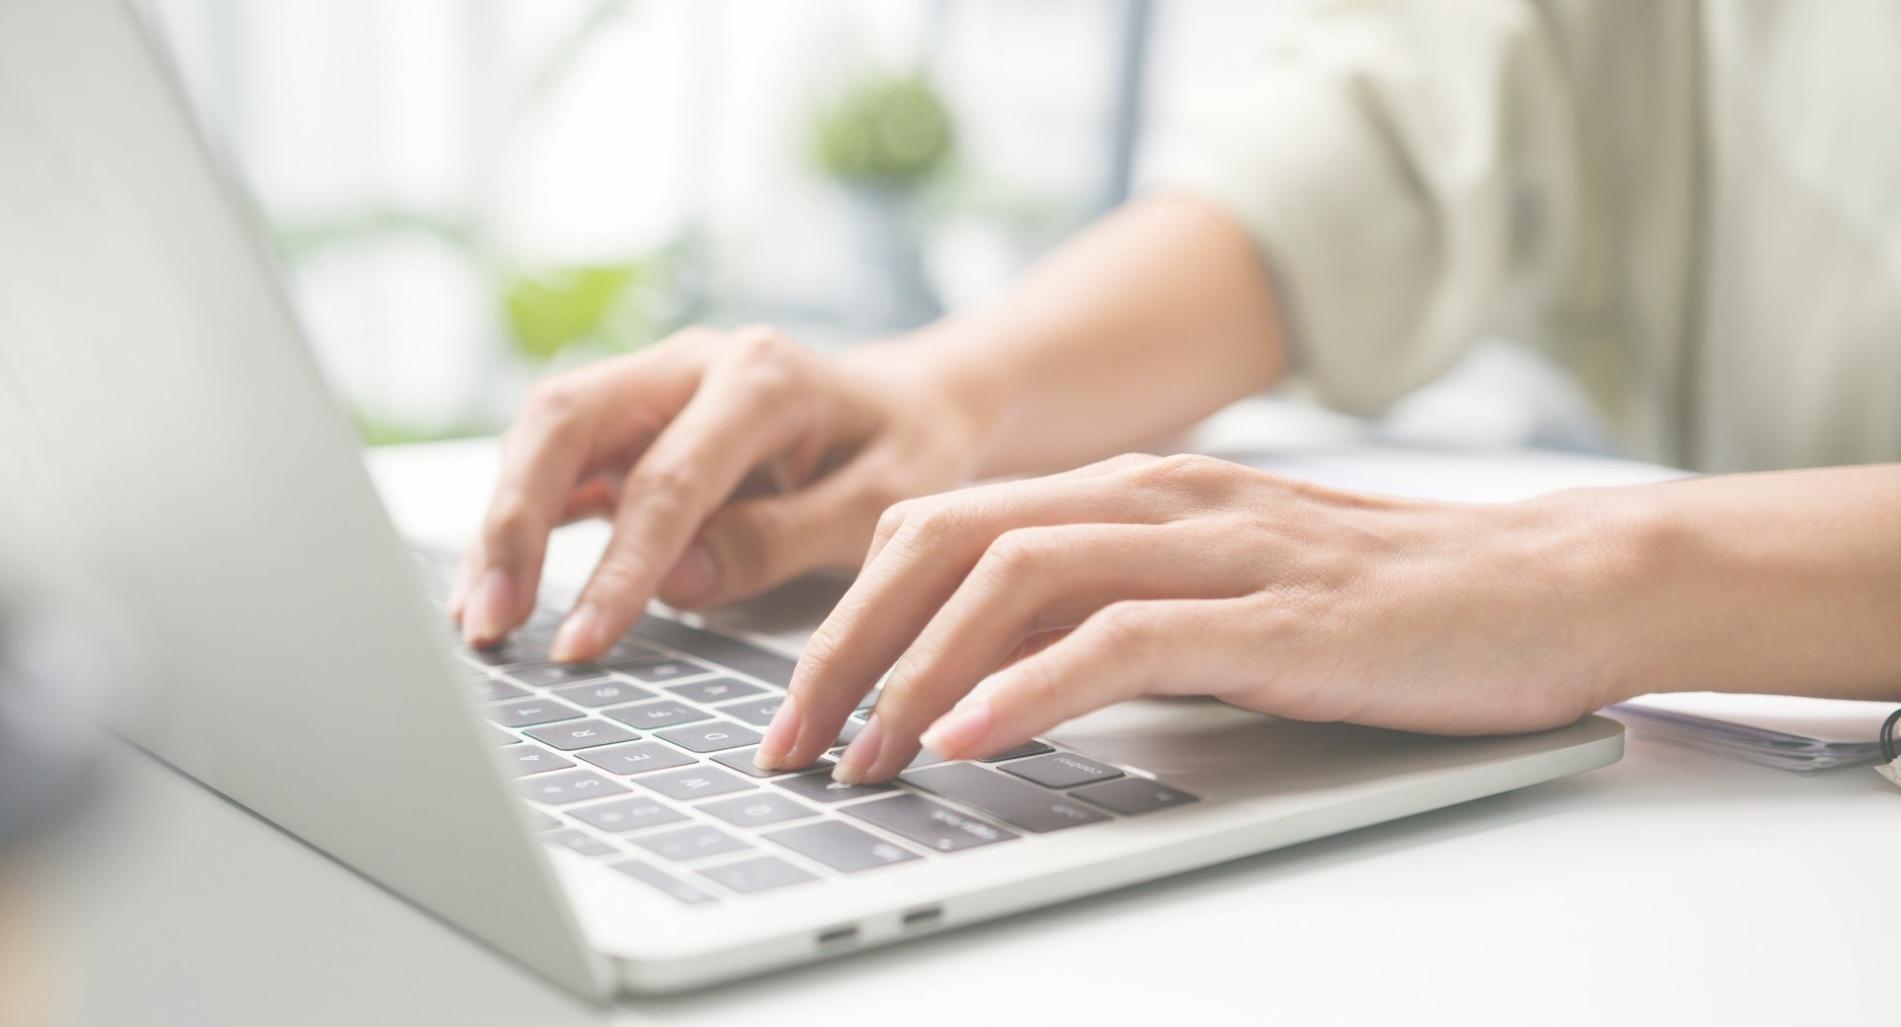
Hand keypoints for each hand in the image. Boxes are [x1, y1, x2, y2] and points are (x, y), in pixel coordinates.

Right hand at [452, 326, 986, 660]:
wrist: (911, 403)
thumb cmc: (906, 451)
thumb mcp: (881, 501)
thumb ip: (781, 539)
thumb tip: (676, 583)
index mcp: (760, 376)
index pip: (668, 478)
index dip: (619, 568)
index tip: (581, 643)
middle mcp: (691, 362)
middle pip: (567, 420)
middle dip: (515, 524)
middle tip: (490, 622)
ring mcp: (653, 382)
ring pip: (544, 434)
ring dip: (501, 523)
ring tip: (477, 618)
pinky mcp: (632, 418)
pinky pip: (556, 460)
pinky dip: (518, 522)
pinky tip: (494, 589)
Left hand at [756, 453, 1627, 781]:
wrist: (1550, 582)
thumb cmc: (1382, 604)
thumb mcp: (1218, 593)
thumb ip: (1113, 613)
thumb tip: (994, 686)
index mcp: (1130, 492)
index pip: (943, 527)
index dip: (849, 611)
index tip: (800, 704)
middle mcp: (1156, 500)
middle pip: (946, 542)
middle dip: (847, 645)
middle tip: (792, 744)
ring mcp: (1216, 547)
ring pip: (1015, 578)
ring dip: (917, 672)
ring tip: (861, 757)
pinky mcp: (1278, 611)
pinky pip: (1122, 636)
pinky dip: (1032, 686)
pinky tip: (971, 739)